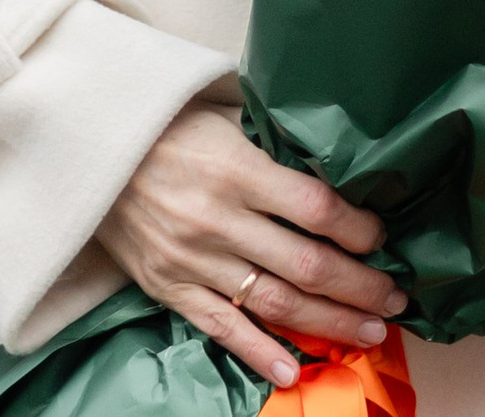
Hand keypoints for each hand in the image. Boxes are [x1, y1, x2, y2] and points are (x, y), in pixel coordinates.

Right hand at [97, 106, 403, 391]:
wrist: (89, 148)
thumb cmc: (165, 125)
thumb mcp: (220, 113)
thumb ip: (270, 139)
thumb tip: (328, 156)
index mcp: (236, 167)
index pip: (316, 207)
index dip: (358, 228)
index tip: (381, 236)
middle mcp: (220, 218)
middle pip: (307, 263)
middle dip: (360, 284)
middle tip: (395, 297)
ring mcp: (194, 259)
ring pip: (276, 302)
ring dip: (330, 321)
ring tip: (370, 331)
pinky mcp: (170, 287)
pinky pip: (222, 328)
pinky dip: (259, 352)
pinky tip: (294, 370)